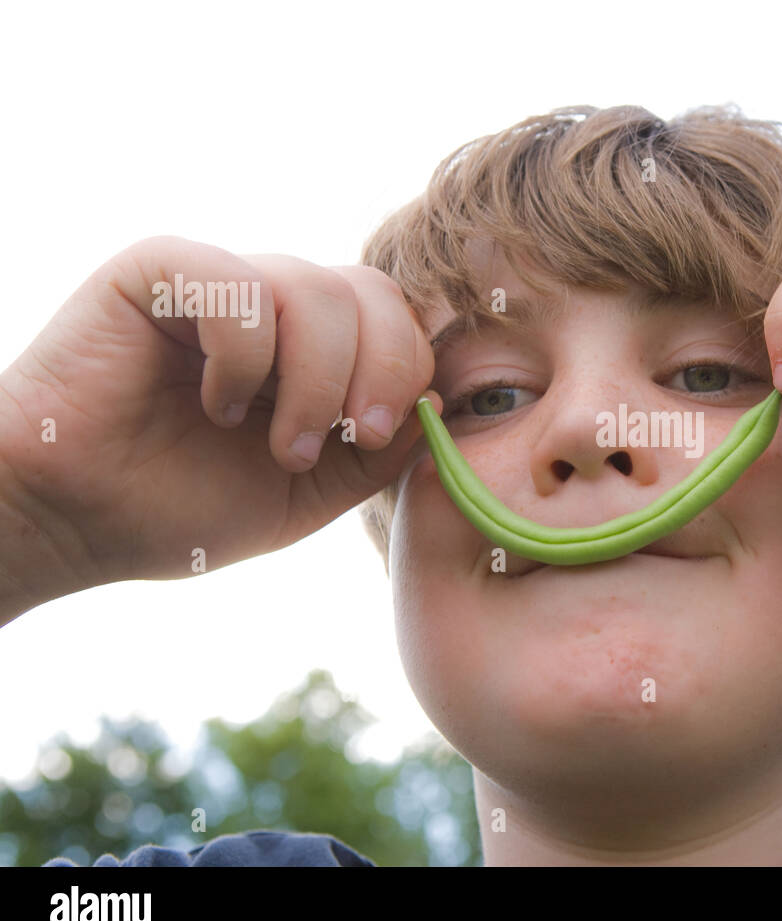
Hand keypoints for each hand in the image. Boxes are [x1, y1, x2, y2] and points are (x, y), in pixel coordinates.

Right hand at [0, 236, 439, 598]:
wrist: (76, 522)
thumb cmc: (182, 507)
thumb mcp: (308, 489)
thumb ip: (376, 448)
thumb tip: (438, 397)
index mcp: (311, 347)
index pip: (396, 318)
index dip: (408, 369)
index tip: (377, 437)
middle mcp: (270, 304)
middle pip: (372, 291)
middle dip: (380, 369)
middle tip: (351, 437)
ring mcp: (218, 282)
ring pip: (316, 289)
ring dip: (314, 381)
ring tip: (277, 443)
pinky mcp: (158, 271)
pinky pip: (237, 289)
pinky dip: (244, 358)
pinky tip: (214, 404)